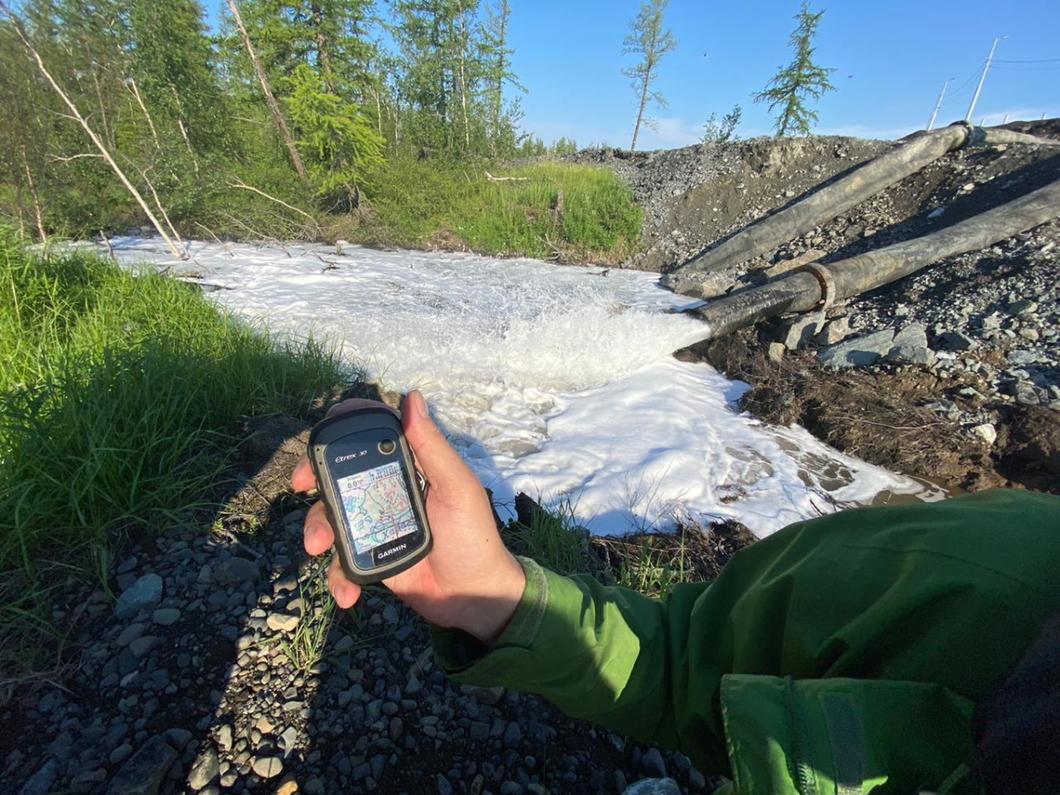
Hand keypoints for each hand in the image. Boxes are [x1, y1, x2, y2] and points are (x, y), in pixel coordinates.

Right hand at [291, 390, 525, 645]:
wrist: (473, 596)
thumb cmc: (474, 536)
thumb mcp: (457, 488)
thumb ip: (432, 446)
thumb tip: (412, 396)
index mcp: (408, 468)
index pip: (370, 437)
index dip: (344, 428)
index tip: (324, 432)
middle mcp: (385, 491)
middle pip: (338, 474)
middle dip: (312, 476)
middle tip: (299, 484)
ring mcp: (374, 524)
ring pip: (330, 516)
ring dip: (317, 530)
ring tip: (319, 547)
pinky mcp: (368, 558)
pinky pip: (340, 563)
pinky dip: (337, 577)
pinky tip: (347, 593)